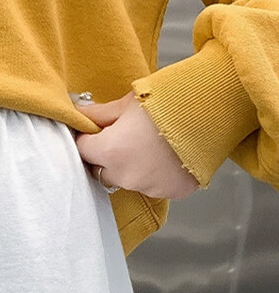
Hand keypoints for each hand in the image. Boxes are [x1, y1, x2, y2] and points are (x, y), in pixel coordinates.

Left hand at [74, 92, 199, 199]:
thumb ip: (99, 114)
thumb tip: (77, 114)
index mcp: (110, 152)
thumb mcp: (129, 102)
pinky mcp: (170, 192)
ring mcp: (148, 187)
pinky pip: (154, 186)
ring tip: (151, 146)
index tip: (94, 132)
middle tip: (124, 138)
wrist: (214, 108)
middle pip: (102, 171)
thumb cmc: (170, 100)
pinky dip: (157, 175)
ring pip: (127, 180)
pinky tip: (167, 156)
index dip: (87, 140)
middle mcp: (126, 175)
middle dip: (106, 157)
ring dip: (132, 168)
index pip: (82, 151)